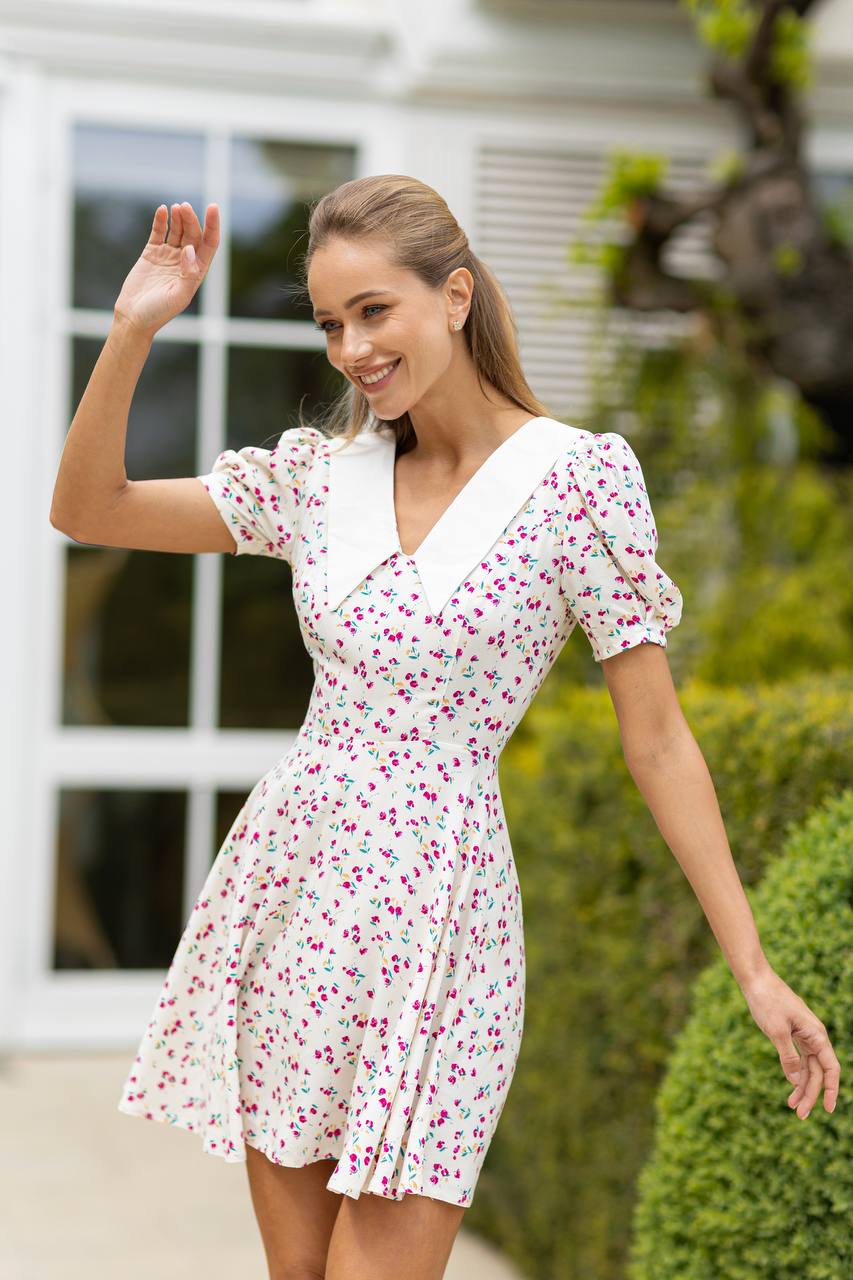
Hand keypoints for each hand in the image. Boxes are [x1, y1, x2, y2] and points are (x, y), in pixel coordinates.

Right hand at [113, 202, 219, 337]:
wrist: (133, 316)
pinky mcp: (152, 252)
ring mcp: (168, 255)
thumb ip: (188, 275)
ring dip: (179, 217)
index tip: (213, 207)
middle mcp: (185, 261)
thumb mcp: (178, 297)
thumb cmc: (158, 312)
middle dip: (191, 219)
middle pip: (193, 233)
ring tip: (176, 208)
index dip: (213, 225)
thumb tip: (190, 249)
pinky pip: (159, 232)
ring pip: (178, 230)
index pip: (209, 243)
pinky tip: (162, 210)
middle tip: (184, 207)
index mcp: (196, 271)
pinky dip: (161, 221)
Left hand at [741, 966, 840, 1117]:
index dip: (831, 1090)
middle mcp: (814, 1036)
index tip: (828, 1109)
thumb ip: (787, 1056)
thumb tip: (795, 1080)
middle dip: (811, 1094)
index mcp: (816, 1034)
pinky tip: (791, 1086)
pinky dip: (794, 1073)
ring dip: (801, 1086)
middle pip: (817, 1072)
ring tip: (791, 1106)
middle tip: (799, 1115)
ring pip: (808, 1067)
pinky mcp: (792, 1033)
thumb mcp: (776, 1031)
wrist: (756, 980)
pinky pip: (799, 1058)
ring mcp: (804, 1035)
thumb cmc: (767, 1001)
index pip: (830, 1068)